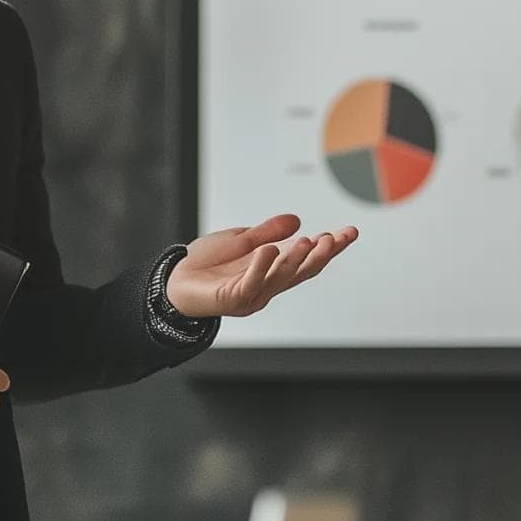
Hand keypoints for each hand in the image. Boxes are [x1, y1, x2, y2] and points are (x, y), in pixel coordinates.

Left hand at [167, 214, 359, 319]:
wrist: (173, 281)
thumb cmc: (205, 265)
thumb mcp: (242, 240)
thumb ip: (268, 232)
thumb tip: (296, 220)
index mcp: (271, 271)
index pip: (306, 260)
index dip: (328, 248)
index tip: (347, 233)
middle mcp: (266, 286)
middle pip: (302, 272)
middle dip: (323, 255)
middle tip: (340, 238)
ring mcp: (251, 295)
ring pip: (281, 278)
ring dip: (296, 260)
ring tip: (310, 241)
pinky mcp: (231, 299)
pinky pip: (249, 284)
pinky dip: (261, 267)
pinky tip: (269, 250)